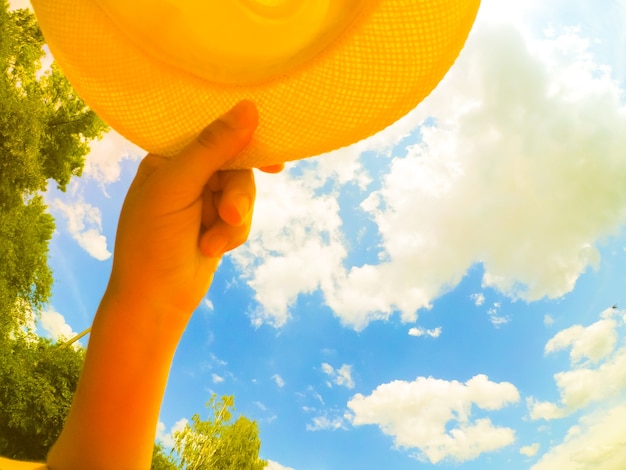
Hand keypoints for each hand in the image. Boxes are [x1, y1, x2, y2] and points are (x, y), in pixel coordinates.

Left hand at [105, 101, 271, 336]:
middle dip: (236, 196)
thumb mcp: (178, 188)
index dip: (242, 140)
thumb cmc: (152, 242)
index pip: (211, 133)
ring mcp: (204, 200)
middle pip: (235, 166)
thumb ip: (213, 147)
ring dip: (234, 221)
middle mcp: (187, 174)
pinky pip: (243, 217)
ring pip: (243, 193)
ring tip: (215, 244)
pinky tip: (214, 249)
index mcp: (168, 158)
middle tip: (231, 217)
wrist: (156, 302)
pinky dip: (234, 235)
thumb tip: (249, 108)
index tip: (272, 158)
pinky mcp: (218, 223)